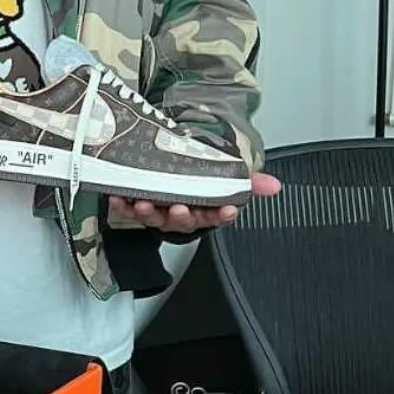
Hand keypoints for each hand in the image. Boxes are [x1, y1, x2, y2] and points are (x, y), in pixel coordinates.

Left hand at [109, 171, 280, 234]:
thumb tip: (275, 185)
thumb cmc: (196, 180)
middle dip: (181, 215)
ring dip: (149, 212)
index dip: (222, 215)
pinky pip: (128, 209)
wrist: (169, 173)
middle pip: (184, 220)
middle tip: (179, 208)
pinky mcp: (138, 207)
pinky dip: (122, 205)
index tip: (228, 209)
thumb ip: (249, 181)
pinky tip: (119, 198)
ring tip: (145, 204)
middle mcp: (182, 214)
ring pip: (155, 218)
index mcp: (204, 210)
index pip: (218, 216)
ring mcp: (159, 212)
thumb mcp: (224, 178)